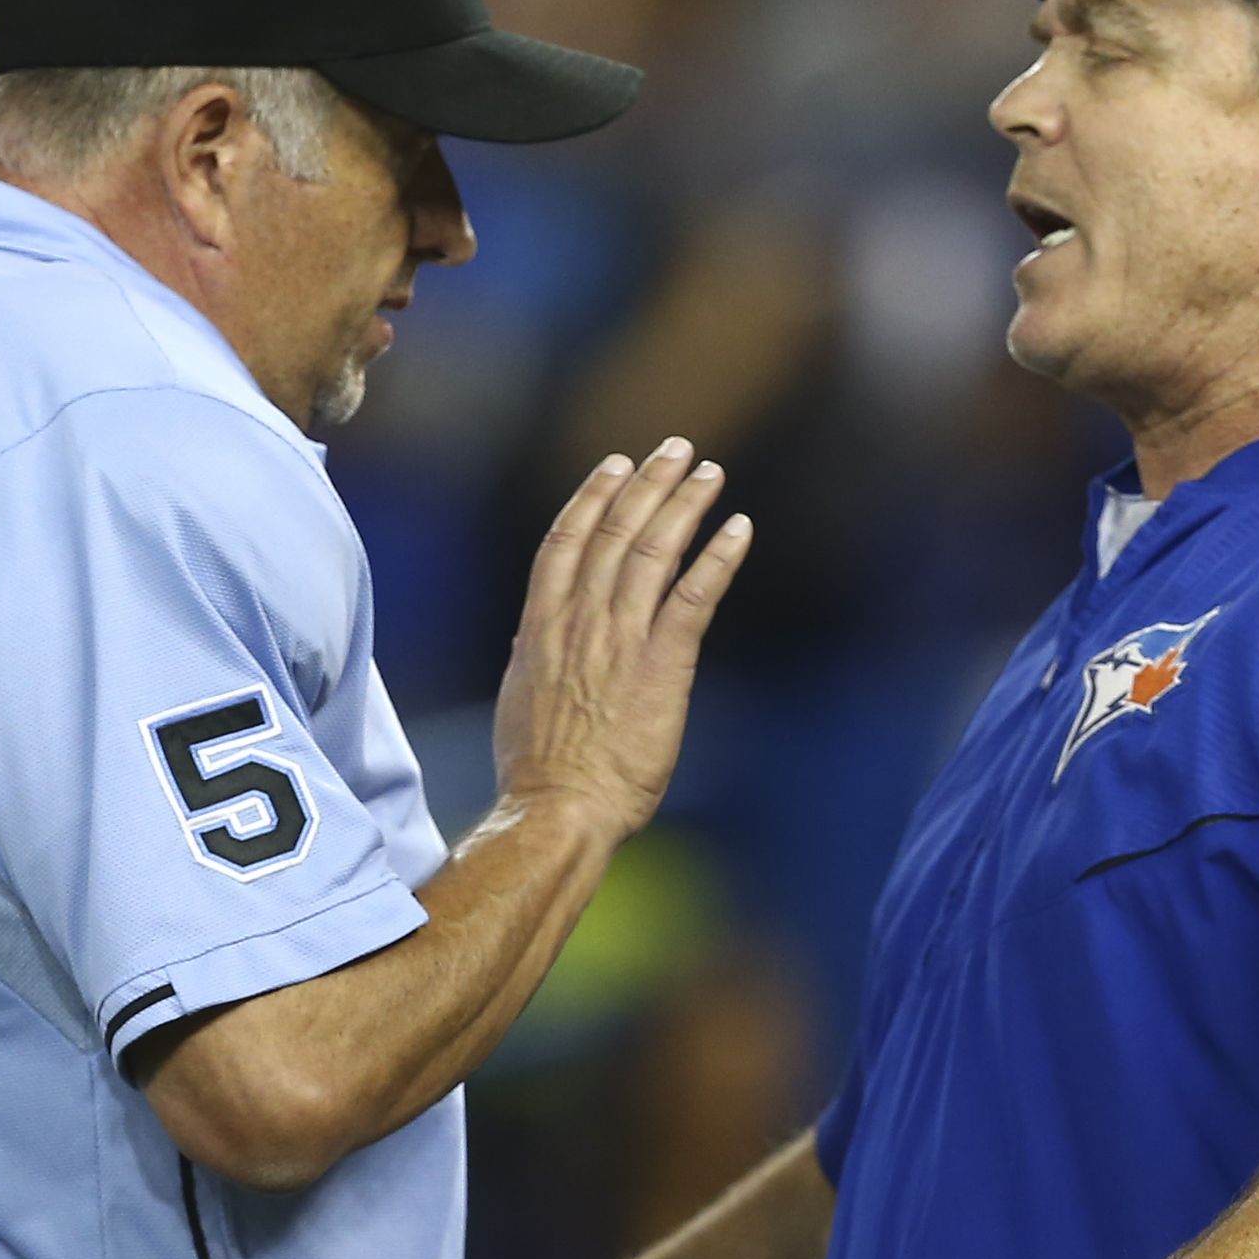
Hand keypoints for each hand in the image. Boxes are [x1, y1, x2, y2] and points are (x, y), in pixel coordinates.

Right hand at [493, 440, 749, 841]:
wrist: (559, 808)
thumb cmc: (538, 770)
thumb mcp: (520, 700)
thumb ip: (531, 658)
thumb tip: (530, 636)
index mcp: (540, 627)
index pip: (566, 542)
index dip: (593, 498)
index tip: (615, 467)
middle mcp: (579, 621)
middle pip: (615, 532)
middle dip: (648, 484)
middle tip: (676, 449)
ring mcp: (619, 640)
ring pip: (654, 551)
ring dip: (685, 504)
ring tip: (709, 472)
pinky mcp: (662, 665)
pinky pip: (694, 596)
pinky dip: (718, 557)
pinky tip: (738, 528)